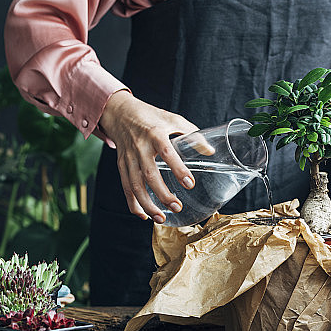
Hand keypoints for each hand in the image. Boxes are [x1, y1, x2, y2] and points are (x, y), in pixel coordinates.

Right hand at [99, 90, 198, 222]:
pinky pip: (126, 187)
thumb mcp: (173, 119)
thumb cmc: (151, 117)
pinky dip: (133, 204)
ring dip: (147, 204)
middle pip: (149, 174)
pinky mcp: (121, 165)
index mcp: (155, 134)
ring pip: (134, 185)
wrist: (120, 113)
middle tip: (177, 206)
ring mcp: (128, 158)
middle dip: (162, 193)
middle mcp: (139, 147)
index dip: (178, 168)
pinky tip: (144, 216)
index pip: (167, 152)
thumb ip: (192, 135)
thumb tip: (210, 151)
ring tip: (161, 218)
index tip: (190, 183)